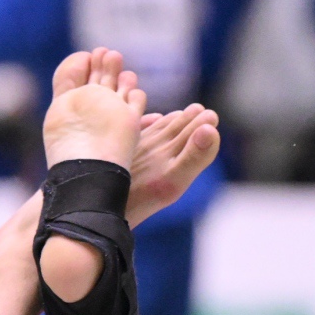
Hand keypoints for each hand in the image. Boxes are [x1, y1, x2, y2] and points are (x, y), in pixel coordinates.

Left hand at [128, 103, 221, 225]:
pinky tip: (152, 121)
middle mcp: (152, 144)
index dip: (201, 122)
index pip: (188, 129)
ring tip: (181, 115)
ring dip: (171, 121)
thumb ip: (195, 155)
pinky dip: (148, 125)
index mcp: (167, 148)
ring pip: (157, 129)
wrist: (104, 204)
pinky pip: (138, 132)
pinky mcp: (122, 152)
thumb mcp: (175, 180)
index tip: (210, 116)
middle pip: (174, 127)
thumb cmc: (143, 197)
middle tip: (199, 111)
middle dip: (188, 119)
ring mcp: (136, 148)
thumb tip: (211, 129)